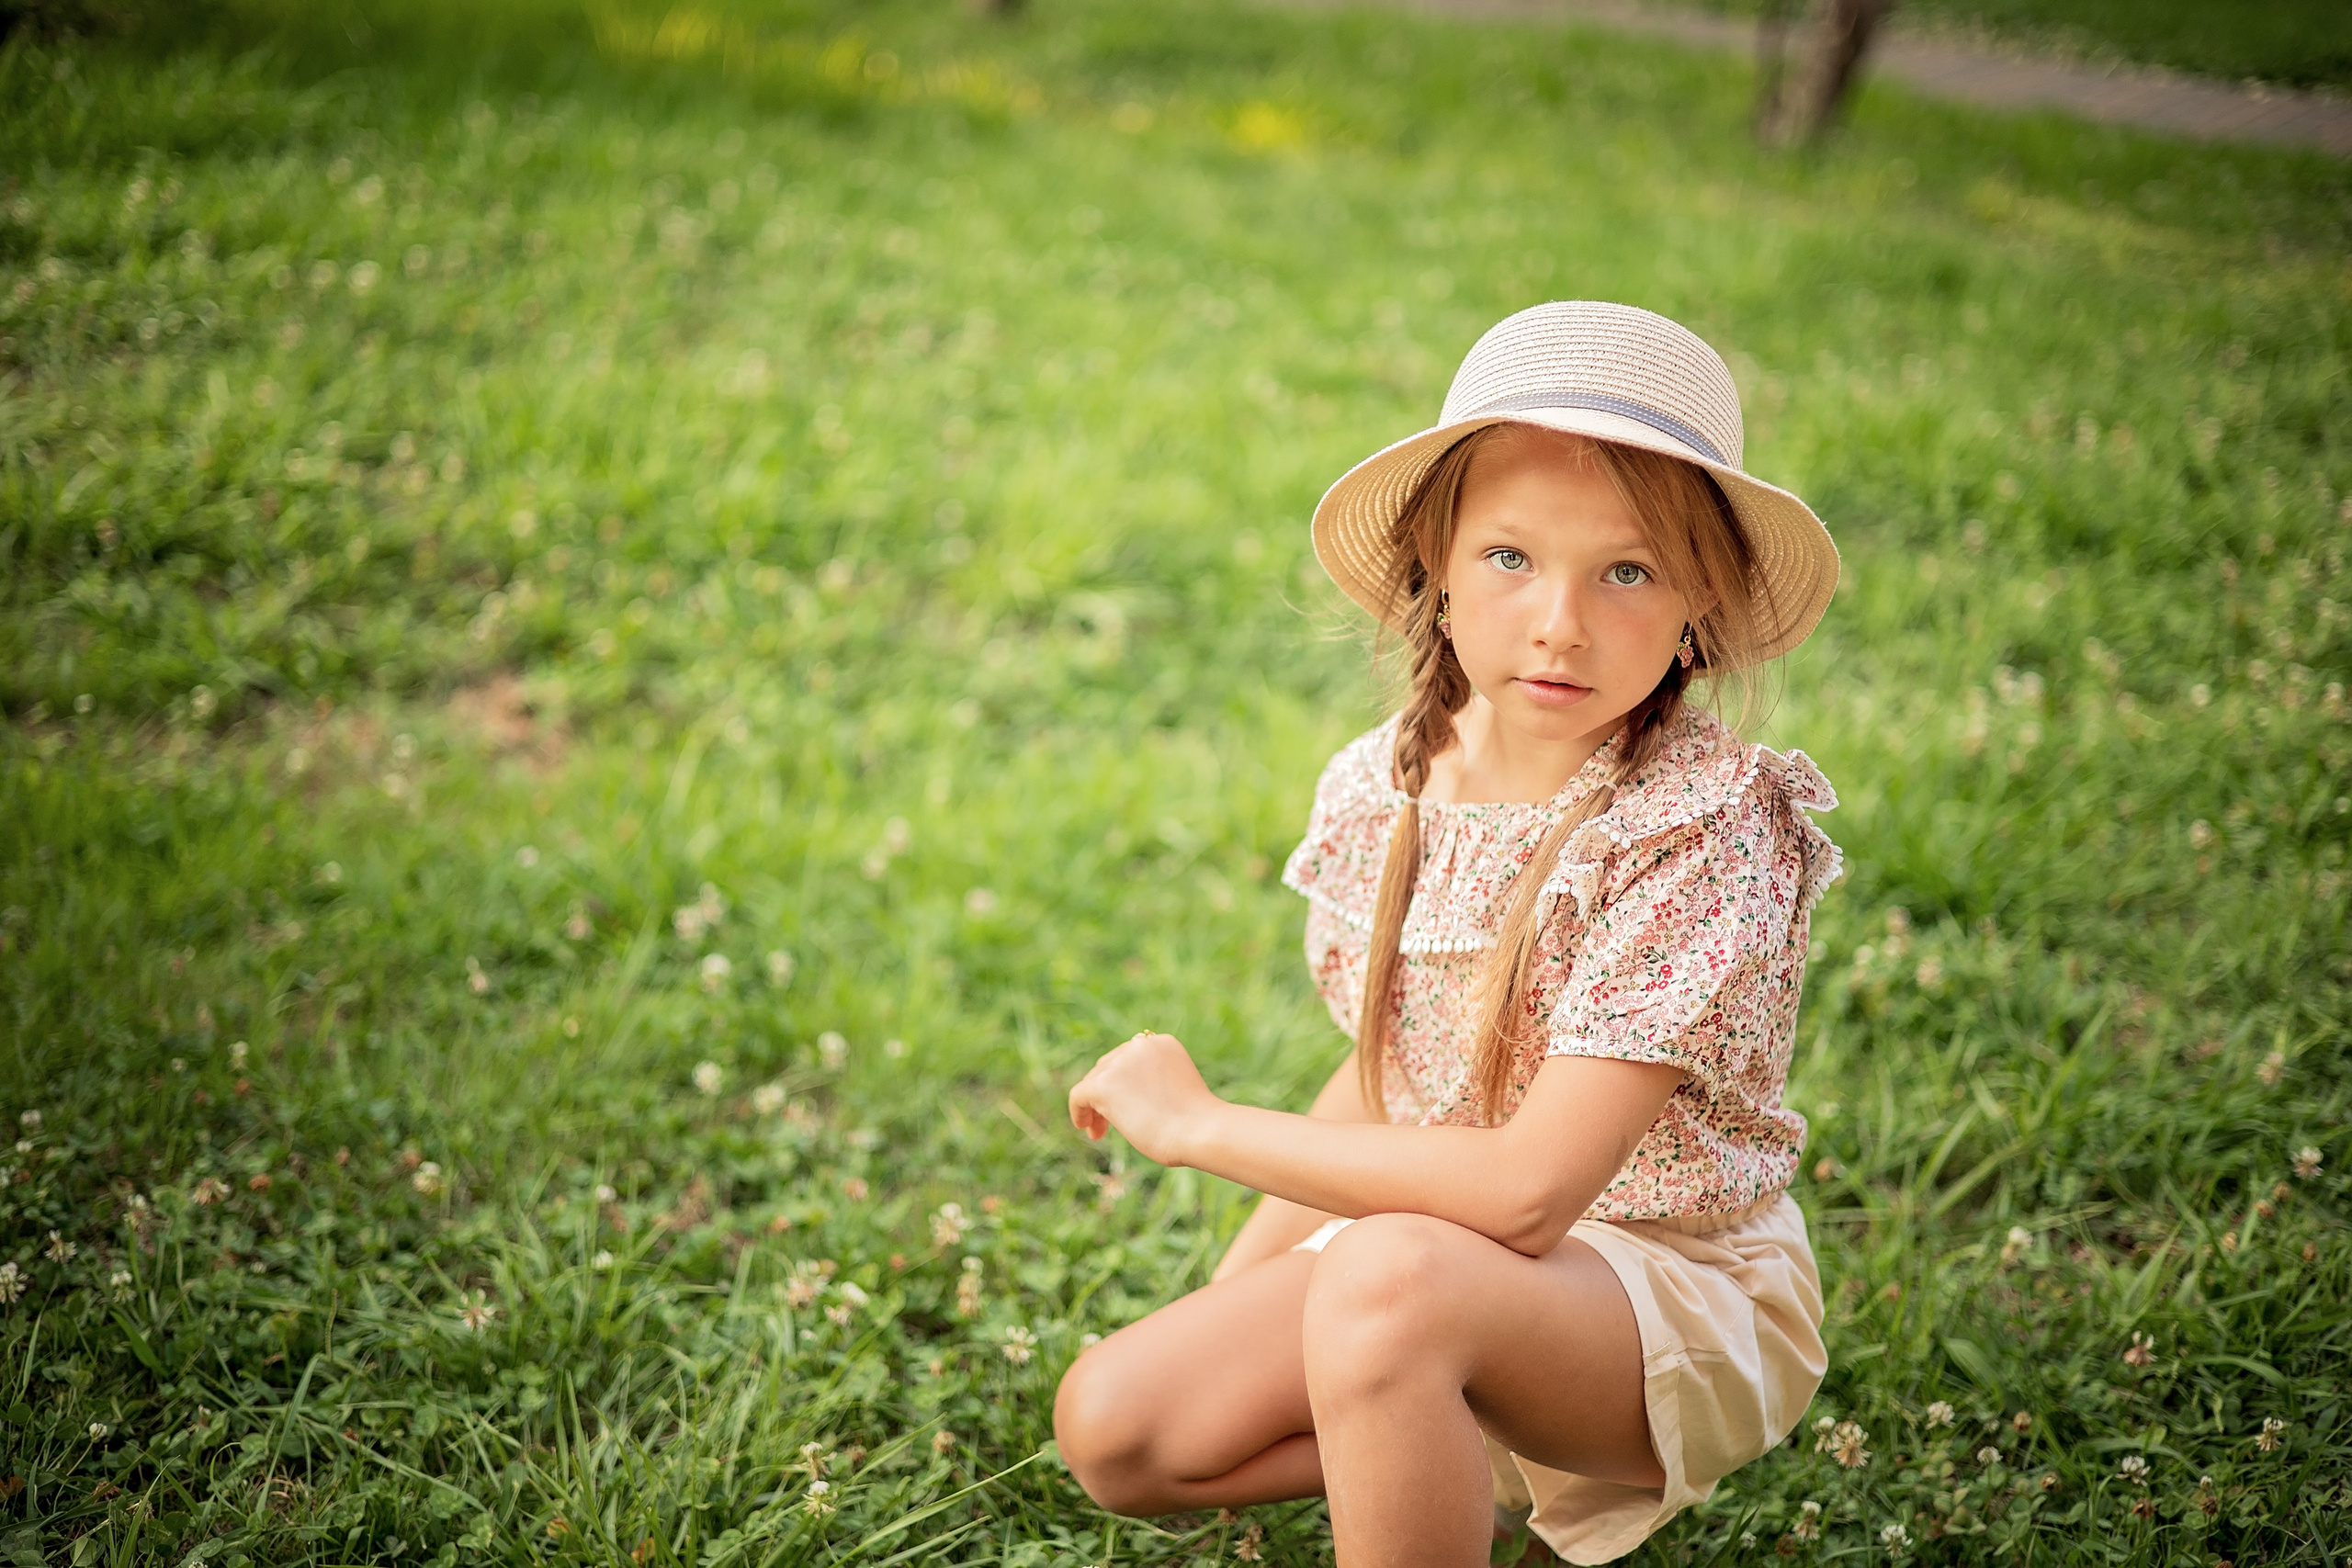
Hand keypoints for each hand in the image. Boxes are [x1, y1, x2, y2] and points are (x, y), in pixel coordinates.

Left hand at [1067, 1031, 1220, 1167]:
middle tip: (1110, 1124)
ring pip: (1093, 1082)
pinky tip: (1087, 1129)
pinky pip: (1079, 1095)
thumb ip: (1153, 1084)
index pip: (1129, 1058)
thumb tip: (1127, 1098)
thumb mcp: (1177, 1090)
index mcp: (1163, 1043)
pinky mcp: (1104, 1085)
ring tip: (1100, 1132)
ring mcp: (1121, 1063)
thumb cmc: (1197, 1124)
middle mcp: (1140, 1045)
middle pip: (1108, 1067)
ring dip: (1094, 1106)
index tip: (1128, 1106)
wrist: (1200, 1132)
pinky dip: (1079, 1112)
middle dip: (1106, 1094)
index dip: (1122, 1082)